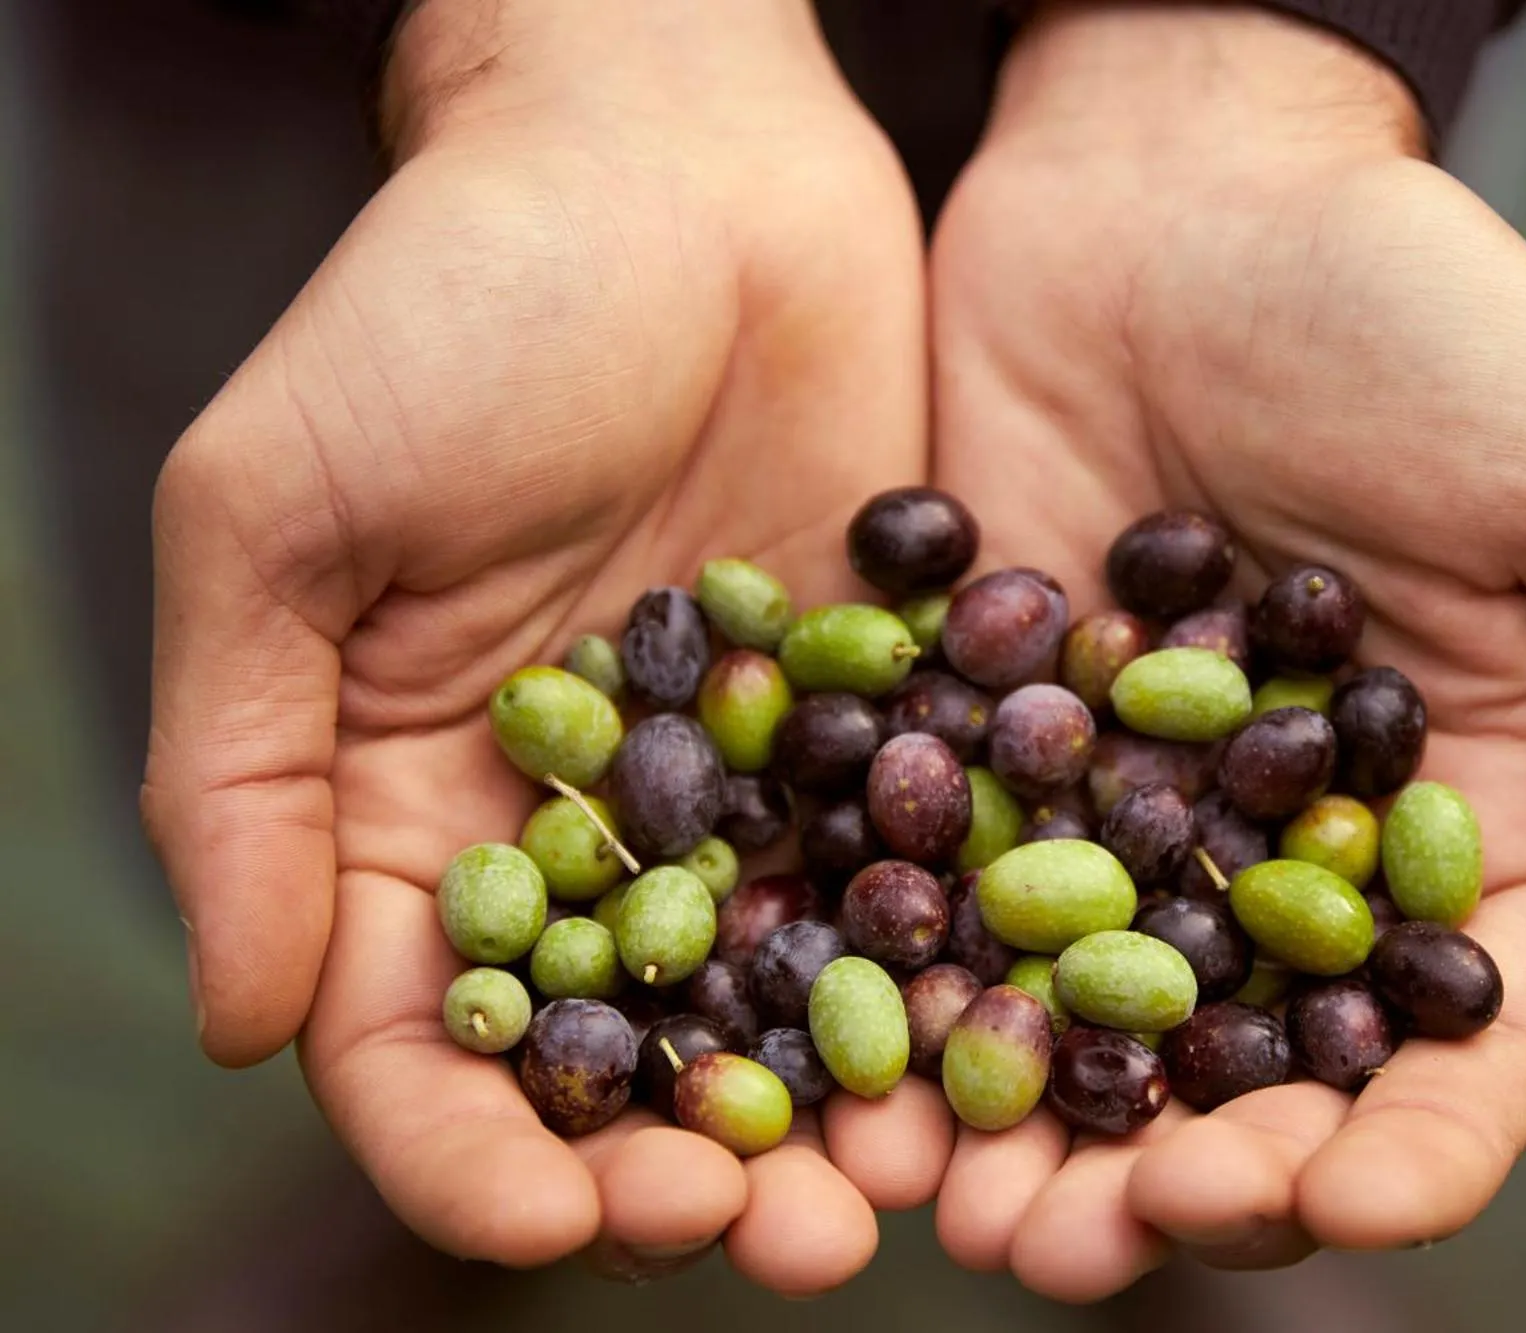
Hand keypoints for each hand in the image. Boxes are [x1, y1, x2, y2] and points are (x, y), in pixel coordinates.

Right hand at [142, 0, 940, 1290]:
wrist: (675, 153)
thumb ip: (241, 767)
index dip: (476, 1150)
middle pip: (630, 1053)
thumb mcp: (278, 514)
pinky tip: (1018, 1036)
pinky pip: (920, 867)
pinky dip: (958, 964)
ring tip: (910, 1193)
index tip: (558, 1219)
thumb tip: (237, 1022)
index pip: (423, 1041)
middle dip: (692, 1163)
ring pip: (793, 996)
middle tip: (778, 1239)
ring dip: (846, 1109)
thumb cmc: (446, 301)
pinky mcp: (889, 716)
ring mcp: (753, 780)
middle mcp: (594, 826)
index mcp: (417, 805)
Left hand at [922, 3, 1525, 1298]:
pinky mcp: (969, 747)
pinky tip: (854, 1072)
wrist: (1175, 178)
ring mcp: (1111, 811)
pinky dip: (900, 996)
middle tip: (1100, 1237)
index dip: (1413, 1153)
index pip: (1453, 1049)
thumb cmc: (1413, 309)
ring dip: (1024, 1143)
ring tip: (967, 1218)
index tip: (1348, 1203)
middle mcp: (1276, 853)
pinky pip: (933, 901)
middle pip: (1246, 1082)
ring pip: (1076, 1030)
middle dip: (1188, 1184)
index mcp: (1450, 826)